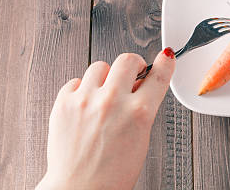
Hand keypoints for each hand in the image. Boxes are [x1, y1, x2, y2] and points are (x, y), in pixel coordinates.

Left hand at [36, 48, 175, 189]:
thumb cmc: (111, 174)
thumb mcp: (140, 139)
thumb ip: (142, 108)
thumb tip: (140, 85)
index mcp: (139, 113)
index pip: (158, 75)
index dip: (164, 62)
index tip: (165, 56)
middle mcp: (113, 101)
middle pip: (127, 59)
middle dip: (132, 66)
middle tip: (131, 74)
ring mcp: (86, 100)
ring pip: (99, 66)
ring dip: (105, 77)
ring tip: (104, 95)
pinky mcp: (63, 103)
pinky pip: (76, 81)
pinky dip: (82, 89)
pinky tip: (86, 105)